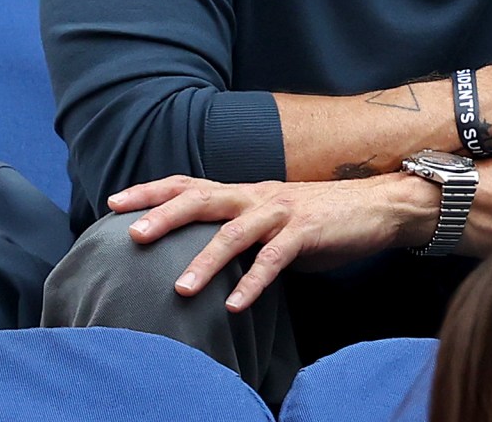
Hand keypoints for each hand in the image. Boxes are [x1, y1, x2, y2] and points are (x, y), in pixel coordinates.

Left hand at [112, 174, 430, 311]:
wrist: (378, 205)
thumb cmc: (320, 217)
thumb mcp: (271, 219)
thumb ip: (239, 232)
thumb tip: (203, 256)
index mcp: (245, 192)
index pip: (190, 185)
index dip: (152, 191)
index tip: (114, 202)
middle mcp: (257, 196)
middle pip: (202, 199)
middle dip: (164, 216)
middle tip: (131, 235)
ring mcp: (281, 212)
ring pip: (234, 233)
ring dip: (205, 260)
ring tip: (180, 288)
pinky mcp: (306, 233)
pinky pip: (275, 259)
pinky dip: (254, 283)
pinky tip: (236, 306)